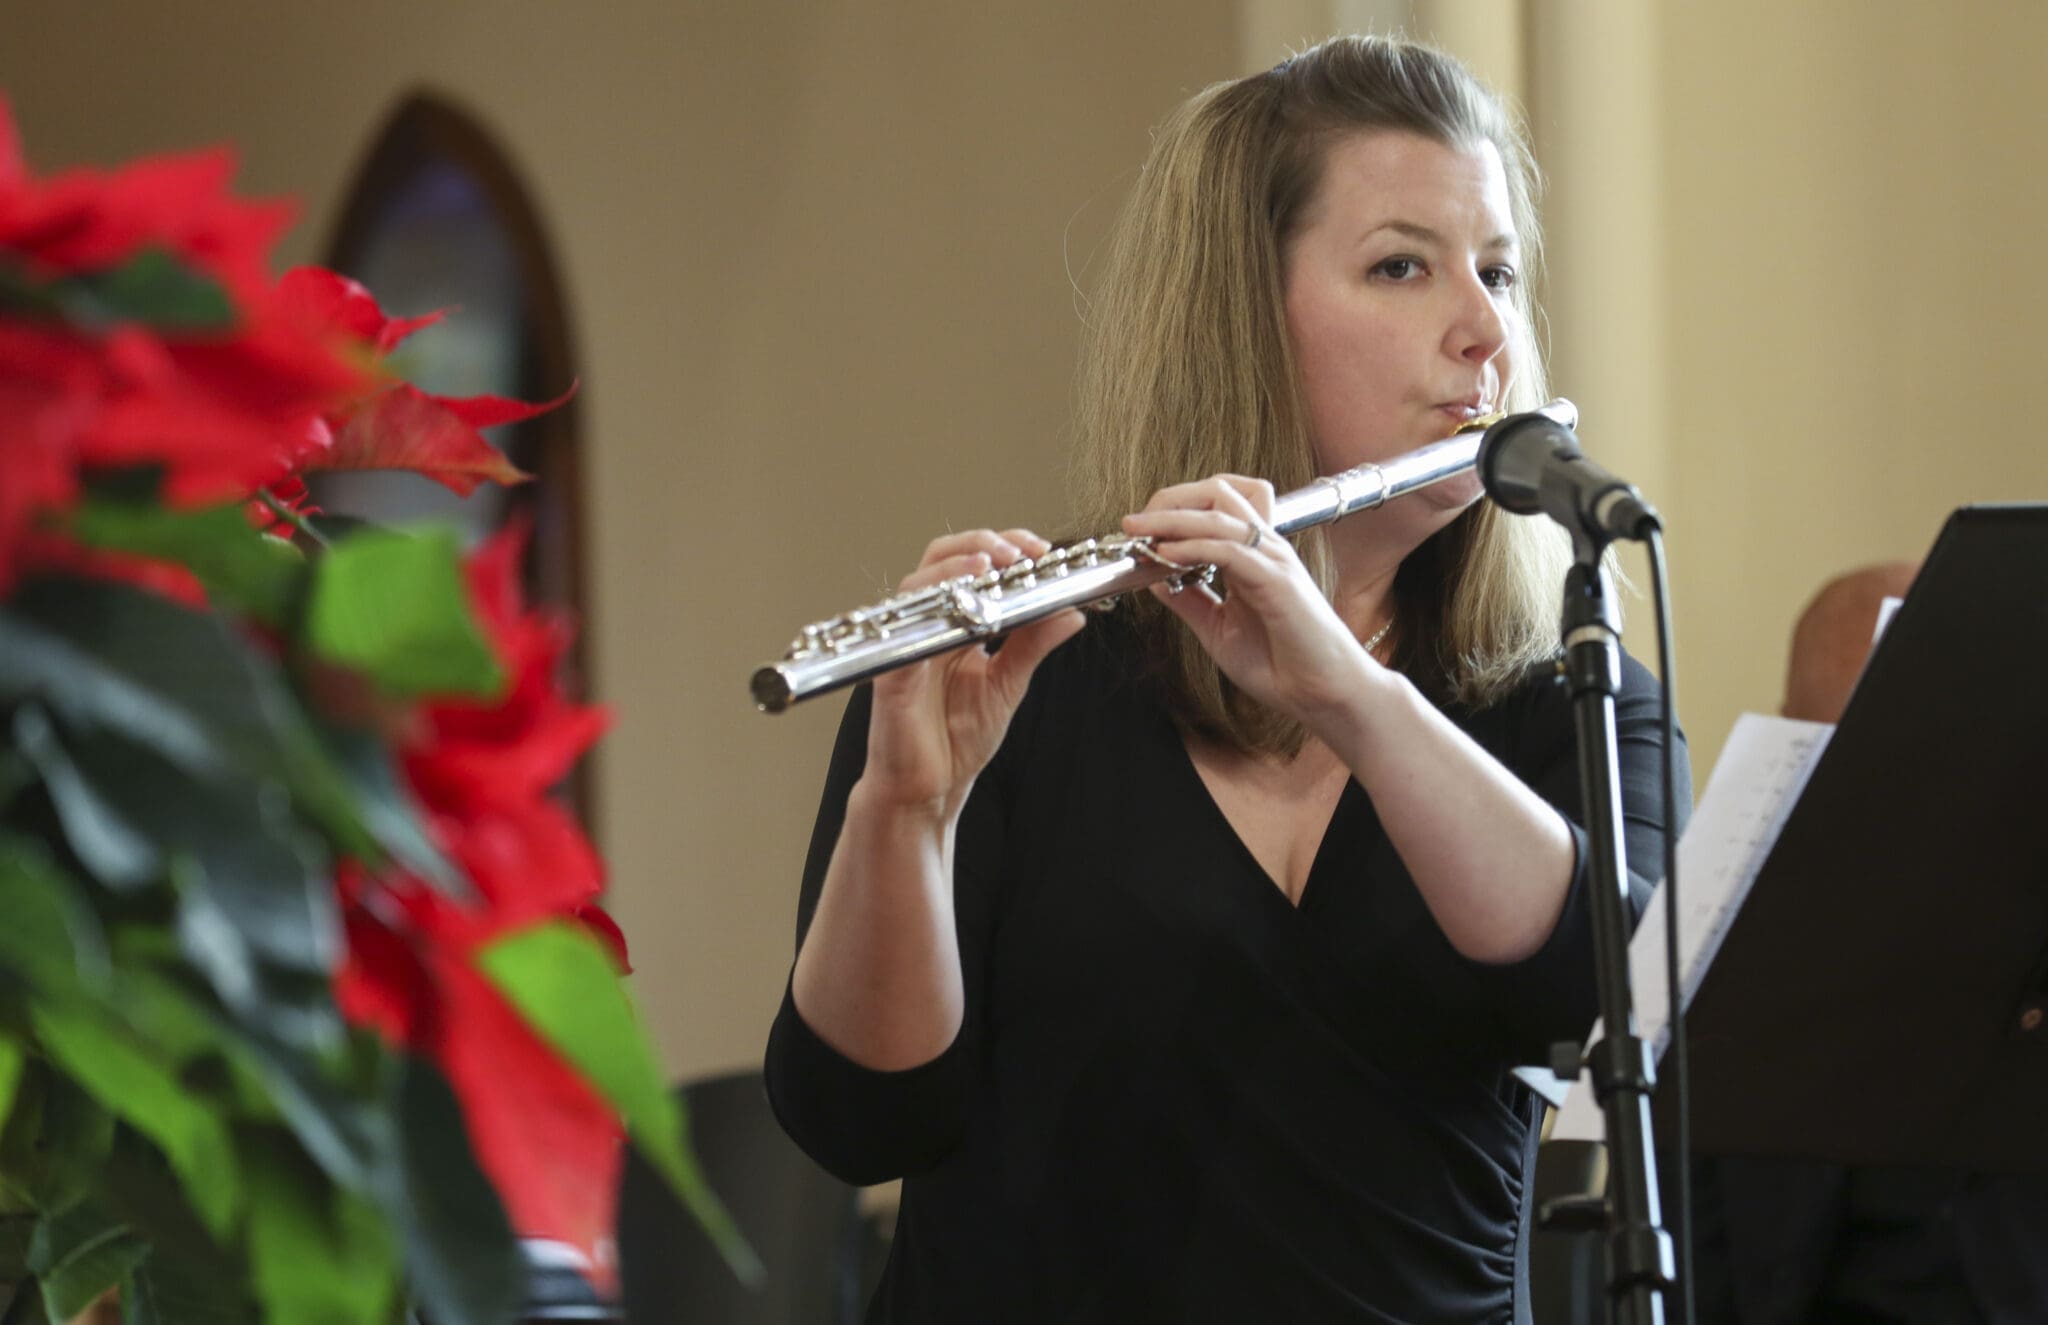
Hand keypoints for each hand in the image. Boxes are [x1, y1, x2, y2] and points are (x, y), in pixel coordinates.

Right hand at [862, 529, 1084, 818]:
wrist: (930, 788)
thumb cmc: (957, 740)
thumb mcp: (1008, 685)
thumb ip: (1034, 645)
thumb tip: (1072, 613)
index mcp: (957, 624)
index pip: (974, 565)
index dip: (1006, 546)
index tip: (1042, 552)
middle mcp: (930, 625)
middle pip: (943, 557)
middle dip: (983, 544)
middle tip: (1020, 553)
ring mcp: (907, 643)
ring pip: (919, 582)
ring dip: (956, 565)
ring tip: (992, 564)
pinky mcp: (892, 669)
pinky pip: (905, 628)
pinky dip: (930, 608)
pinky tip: (960, 605)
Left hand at [1120, 476, 1378, 727]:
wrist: (1322, 695)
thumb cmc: (1282, 666)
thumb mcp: (1217, 629)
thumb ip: (1189, 601)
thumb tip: (1155, 579)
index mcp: (1251, 556)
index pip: (1214, 505)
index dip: (1172, 509)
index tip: (1138, 533)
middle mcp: (1264, 549)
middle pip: (1218, 491)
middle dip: (1170, 499)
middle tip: (1135, 524)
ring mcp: (1273, 561)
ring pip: (1221, 512)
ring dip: (1172, 518)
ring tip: (1140, 531)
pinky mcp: (1278, 582)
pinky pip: (1231, 549)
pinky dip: (1195, 546)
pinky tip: (1168, 556)